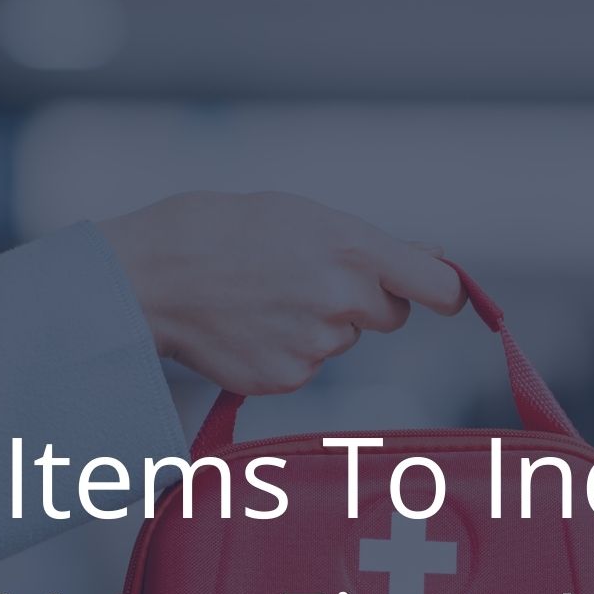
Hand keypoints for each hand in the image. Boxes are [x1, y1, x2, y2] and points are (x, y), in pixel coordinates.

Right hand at [97, 191, 465, 394]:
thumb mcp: (300, 214)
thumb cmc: (220, 231)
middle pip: (390, 316)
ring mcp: (315, 346)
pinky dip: (286, 352)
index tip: (442, 296)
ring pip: (343, 341)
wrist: (148, 277)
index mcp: (352, 248)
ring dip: (318, 325)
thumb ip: (370, 243)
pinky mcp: (288, 379)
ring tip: (262, 298)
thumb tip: (434, 258)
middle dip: (362, 302)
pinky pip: (308, 367)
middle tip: (305, 279)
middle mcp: (342, 300)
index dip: (445, 293)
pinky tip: (248, 327)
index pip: (440, 288)